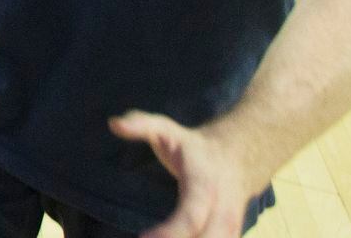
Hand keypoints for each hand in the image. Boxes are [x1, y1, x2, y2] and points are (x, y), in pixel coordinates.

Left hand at [109, 111, 252, 237]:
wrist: (236, 156)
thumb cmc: (192, 147)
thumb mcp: (167, 129)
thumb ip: (141, 125)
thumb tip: (114, 124)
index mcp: (203, 184)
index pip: (190, 216)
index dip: (169, 232)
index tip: (143, 237)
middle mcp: (222, 208)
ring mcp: (231, 224)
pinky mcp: (231, 234)